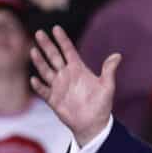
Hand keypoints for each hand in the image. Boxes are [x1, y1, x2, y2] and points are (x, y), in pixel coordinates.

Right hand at [30, 26, 120, 145]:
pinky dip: (38, 85)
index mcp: (78, 69)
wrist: (93, 124)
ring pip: (46, 70)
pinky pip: (43, 90)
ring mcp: (58, 86)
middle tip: (39, 33)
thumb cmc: (101, 105)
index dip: (62, 40)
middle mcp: (66, 75)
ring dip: (39, 61)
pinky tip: (33, 79)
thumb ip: (109, 71)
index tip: (55, 28)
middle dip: (46, 45)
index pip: (68, 50)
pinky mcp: (53, 99)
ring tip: (33, 51)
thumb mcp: (107, 87)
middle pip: (54, 56)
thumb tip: (118, 55)